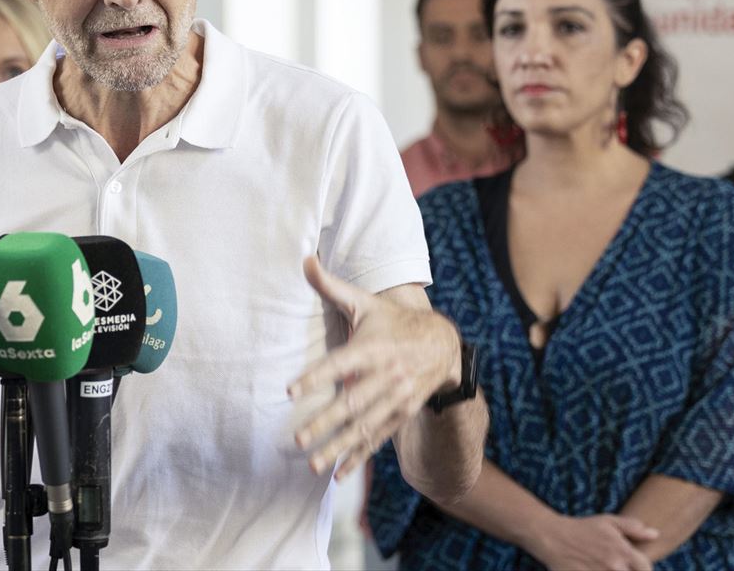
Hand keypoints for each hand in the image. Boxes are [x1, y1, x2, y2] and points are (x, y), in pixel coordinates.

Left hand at [288, 256, 460, 479]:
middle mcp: (386, 375)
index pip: (341, 363)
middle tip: (297, 439)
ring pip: (364, 427)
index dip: (317, 377)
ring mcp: (396, 398)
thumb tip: (304, 258)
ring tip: (312, 464)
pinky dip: (359, 457)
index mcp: (373, 347)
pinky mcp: (402, 414)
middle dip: (325, 422)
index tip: (291, 391)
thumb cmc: (392, 321)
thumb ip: (331, 286)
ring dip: (339, 447)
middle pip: (353, 402)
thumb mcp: (365, 302)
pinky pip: (378, 439)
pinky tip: (339, 474)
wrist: (443, 344)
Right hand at [528, 513, 658, 570]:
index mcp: (623, 551)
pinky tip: (594, 569)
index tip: (636, 567)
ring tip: (605, 567)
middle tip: (616, 565)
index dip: (645, 569)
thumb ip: (633, 527)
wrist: (551, 536)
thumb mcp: (607, 521)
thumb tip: (655, 534)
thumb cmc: (581, 528)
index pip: (647, 568)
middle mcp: (614, 566)